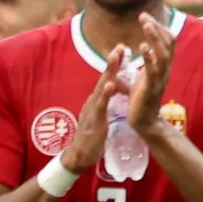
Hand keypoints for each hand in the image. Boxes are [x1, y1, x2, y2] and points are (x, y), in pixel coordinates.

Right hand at [60, 46, 123, 174]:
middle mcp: (94, 101)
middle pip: (104, 78)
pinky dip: (105, 94)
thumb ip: (105, 104)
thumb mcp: (101, 116)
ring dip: (109, 72)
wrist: (80, 155)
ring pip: (101, 87)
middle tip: (120, 46)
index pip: (107, 79)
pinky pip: (100, 105)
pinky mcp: (94, 120)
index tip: (122, 51)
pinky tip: (110, 85)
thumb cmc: (92, 136)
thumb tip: (111, 93)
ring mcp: (93, 109)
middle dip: (112, 62)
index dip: (114, 66)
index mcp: (98, 100)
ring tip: (116, 57)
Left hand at [126, 12, 175, 134]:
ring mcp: (160, 78)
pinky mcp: (151, 87)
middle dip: (156, 28)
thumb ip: (135, 66)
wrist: (143, 121)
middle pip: (167, 44)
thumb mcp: (138, 78)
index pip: (167, 42)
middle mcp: (165, 70)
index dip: (159, 28)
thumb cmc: (140, 100)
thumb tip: (121, 56)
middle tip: (144, 15)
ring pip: (162, 54)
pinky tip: (143, 46)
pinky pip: (153, 70)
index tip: (146, 17)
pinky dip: (149, 57)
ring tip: (146, 25)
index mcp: (162, 67)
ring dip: (155, 38)